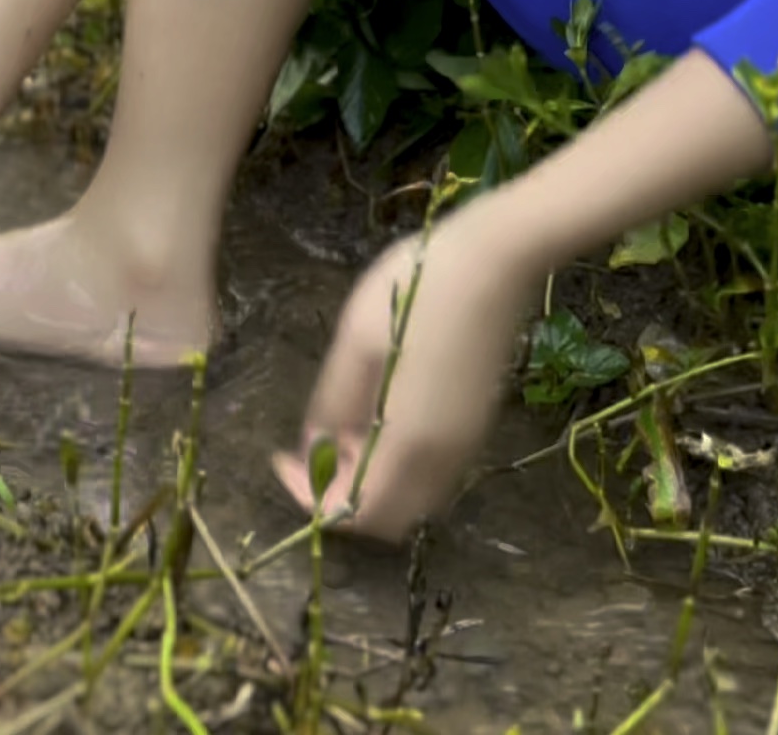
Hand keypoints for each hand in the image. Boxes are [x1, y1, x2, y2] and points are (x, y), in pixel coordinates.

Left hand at [272, 217, 538, 541]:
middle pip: (388, 518)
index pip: (356, 511)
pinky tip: (375, 420)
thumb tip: (311, 444)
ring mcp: (468, 441)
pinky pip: (432, 472)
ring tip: (339, 433)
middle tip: (309, 453)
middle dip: (341, 498)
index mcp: (409, 441)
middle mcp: (444, 455)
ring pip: (413, 497)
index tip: (281, 460)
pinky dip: (396, 467)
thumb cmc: (416, 290)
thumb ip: (332, 403)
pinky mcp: (477, 422)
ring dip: (370, 482)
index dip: (311, 498)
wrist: (496, 259)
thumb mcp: (355, 342)